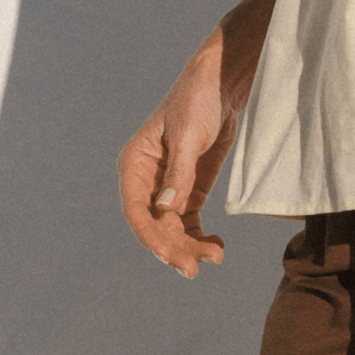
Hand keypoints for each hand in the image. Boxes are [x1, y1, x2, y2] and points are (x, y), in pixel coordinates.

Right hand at [117, 31, 237, 278]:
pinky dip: (201, 236)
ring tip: (217, 256)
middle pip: (155, 226)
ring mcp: (167, 187)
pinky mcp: (188, 189)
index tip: (173, 258)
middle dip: (175, 248)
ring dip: (191, 246)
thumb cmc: (197, 102)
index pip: (136, 212)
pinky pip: (189, 222)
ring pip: (173, 228)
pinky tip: (217, 245)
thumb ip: (178, 173)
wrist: (220, 86)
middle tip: (198, 268)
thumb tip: (165, 209)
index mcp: (134, 165)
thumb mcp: (188, 136)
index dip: (152, 238)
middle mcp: (146, 180)